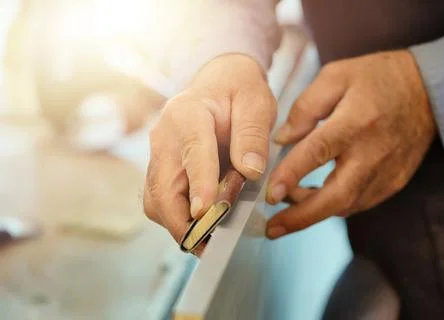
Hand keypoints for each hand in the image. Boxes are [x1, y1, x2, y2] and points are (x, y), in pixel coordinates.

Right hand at [143, 54, 276, 248]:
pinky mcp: (160, 168)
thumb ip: (252, 135)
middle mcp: (164, 135)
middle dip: (182, 220)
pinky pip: (159, 200)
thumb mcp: (255, 104)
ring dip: (178, 224)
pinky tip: (200, 225)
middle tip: (210, 245)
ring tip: (208, 240)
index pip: (193, 152)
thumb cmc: (238, 92)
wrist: (219, 84)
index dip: (199, 184)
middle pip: (163, 186)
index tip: (204, 213)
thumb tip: (250, 172)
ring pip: (156, 199)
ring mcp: (158, 153)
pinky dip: (176, 218)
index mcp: (189, 112)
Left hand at [265, 50, 435, 238]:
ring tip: (287, 203)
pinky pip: (358, 202)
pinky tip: (314, 198)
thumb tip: (281, 140)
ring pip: (345, 205)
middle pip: (336, 196)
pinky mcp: (393, 182)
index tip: (269, 195)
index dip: (291, 175)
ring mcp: (386, 172)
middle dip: (301, 217)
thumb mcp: (335, 76)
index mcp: (355, 121)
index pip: (318, 152)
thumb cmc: (376, 79)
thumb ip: (305, 108)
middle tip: (272, 228)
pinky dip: (332, 205)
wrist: (426, 90)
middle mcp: (373, 153)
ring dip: (313, 210)